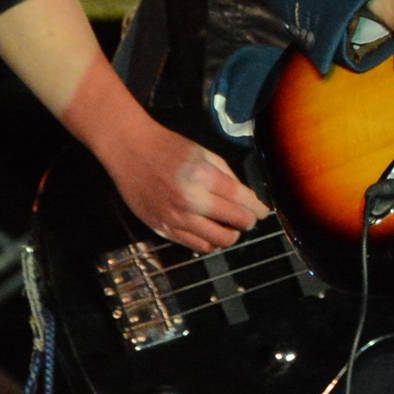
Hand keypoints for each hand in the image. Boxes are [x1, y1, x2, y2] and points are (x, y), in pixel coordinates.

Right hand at [99, 119, 270, 253]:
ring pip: (216, 241)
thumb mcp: (204, 153)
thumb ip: (227, 176)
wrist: (130, 151)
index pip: (240, 200)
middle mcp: (190, 201)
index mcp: (203, 178)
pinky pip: (194, 245)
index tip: (264, 212)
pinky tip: (212, 233)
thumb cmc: (169, 147)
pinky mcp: (161, 229)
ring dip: (230, 236)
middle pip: (233, 223)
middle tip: (249, 219)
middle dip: (247, 222)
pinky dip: (208, 243)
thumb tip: (247, 198)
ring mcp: (174, 218)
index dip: (257, 209)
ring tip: (231, 228)